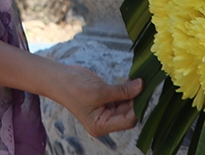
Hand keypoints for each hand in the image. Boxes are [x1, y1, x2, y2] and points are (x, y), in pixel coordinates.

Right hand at [0, 40, 141, 136]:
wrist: (58, 78)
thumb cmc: (74, 87)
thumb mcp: (99, 91)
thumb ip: (121, 91)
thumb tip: (141, 86)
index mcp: (101, 125)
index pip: (127, 121)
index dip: (137, 108)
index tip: (145, 92)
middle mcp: (105, 121)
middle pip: (129, 113)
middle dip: (137, 99)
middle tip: (146, 83)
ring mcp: (105, 110)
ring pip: (127, 104)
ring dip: (133, 93)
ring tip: (141, 79)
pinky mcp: (105, 100)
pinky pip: (121, 96)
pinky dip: (128, 89)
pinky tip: (133, 80)